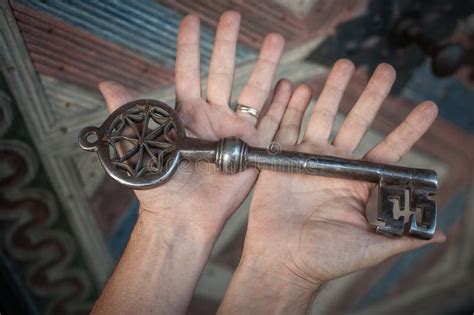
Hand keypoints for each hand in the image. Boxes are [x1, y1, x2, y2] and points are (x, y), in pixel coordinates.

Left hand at [92, 11, 293, 313]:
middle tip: (234, 16)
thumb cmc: (160, 186)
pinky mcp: (254, 147)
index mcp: (186, 113)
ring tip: (275, 38)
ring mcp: (235, 130)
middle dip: (228, 43)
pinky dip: (283, 103)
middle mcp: (212, 116)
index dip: (191, 46)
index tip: (193, 20)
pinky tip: (292, 84)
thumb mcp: (141, 146)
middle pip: (223, 71)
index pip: (189, 71)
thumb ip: (130, 114)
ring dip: (264, 64)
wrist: (182, 216)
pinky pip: (271, 120)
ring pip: (253, 90)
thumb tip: (105, 83)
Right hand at [219, 60, 445, 312]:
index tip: (428, 107)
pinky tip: (300, 87)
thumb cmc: (326, 259)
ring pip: (324, 117)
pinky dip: (291, 107)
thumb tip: (441, 232)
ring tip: (344, 65)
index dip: (409, 128)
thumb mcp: (370, 248)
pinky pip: (287, 127)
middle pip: (357, 123)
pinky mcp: (283, 159)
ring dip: (333, 91)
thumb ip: (402, 236)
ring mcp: (309, 159)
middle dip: (371, 96)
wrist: (282, 261)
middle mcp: (337, 167)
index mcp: (360, 184)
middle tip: (384, 70)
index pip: (390, 149)